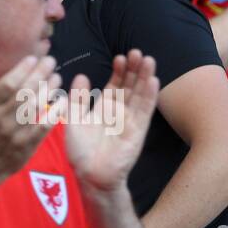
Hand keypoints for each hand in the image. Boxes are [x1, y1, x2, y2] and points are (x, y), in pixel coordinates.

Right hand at [0, 54, 64, 180]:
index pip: (7, 85)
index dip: (21, 70)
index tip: (32, 58)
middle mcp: (1, 119)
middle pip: (23, 93)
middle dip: (38, 74)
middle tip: (50, 61)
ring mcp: (15, 133)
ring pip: (35, 108)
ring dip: (48, 90)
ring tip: (57, 77)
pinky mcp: (27, 145)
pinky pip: (43, 127)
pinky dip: (53, 113)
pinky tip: (62, 101)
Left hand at [65, 51, 159, 193]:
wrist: (90, 176)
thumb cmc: (80, 150)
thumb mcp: (73, 119)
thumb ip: (77, 98)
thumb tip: (81, 75)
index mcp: (104, 108)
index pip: (115, 85)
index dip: (118, 71)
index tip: (120, 57)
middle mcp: (119, 113)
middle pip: (130, 87)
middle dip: (134, 70)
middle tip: (136, 52)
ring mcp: (130, 121)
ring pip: (139, 95)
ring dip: (145, 78)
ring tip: (148, 60)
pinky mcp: (138, 132)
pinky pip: (145, 111)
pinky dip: (150, 96)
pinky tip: (154, 80)